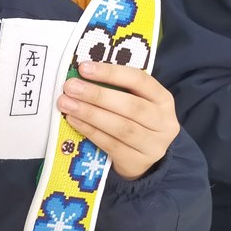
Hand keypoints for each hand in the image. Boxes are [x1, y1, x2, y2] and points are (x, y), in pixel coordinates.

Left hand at [56, 60, 179, 179]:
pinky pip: (111, 145)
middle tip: (71, 87)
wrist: (144, 158)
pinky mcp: (138, 162)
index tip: (84, 68)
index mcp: (163, 100)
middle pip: (131, 106)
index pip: (140, 80)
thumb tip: (81, 75)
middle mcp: (163, 123)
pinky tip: (73, 120)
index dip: (111, 73)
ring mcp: (153, 145)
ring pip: (121, 128)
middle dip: (98, 95)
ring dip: (90, 114)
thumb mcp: (135, 101)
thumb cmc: (134, 121)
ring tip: (67, 104)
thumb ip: (116, 88)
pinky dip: (90, 131)